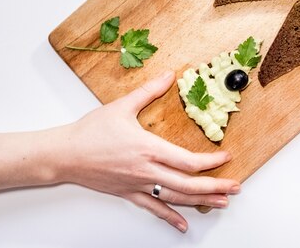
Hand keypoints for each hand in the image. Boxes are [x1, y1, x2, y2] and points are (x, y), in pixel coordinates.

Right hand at [55, 70, 238, 232]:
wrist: (64, 154)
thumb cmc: (90, 131)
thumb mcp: (122, 106)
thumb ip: (149, 91)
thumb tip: (169, 75)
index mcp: (148, 148)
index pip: (188, 161)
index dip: (211, 162)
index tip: (226, 157)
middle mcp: (147, 171)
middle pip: (188, 184)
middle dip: (215, 187)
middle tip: (235, 187)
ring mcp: (138, 185)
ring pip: (176, 198)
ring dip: (201, 202)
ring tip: (221, 203)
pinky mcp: (128, 193)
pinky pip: (153, 208)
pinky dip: (170, 217)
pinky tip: (183, 224)